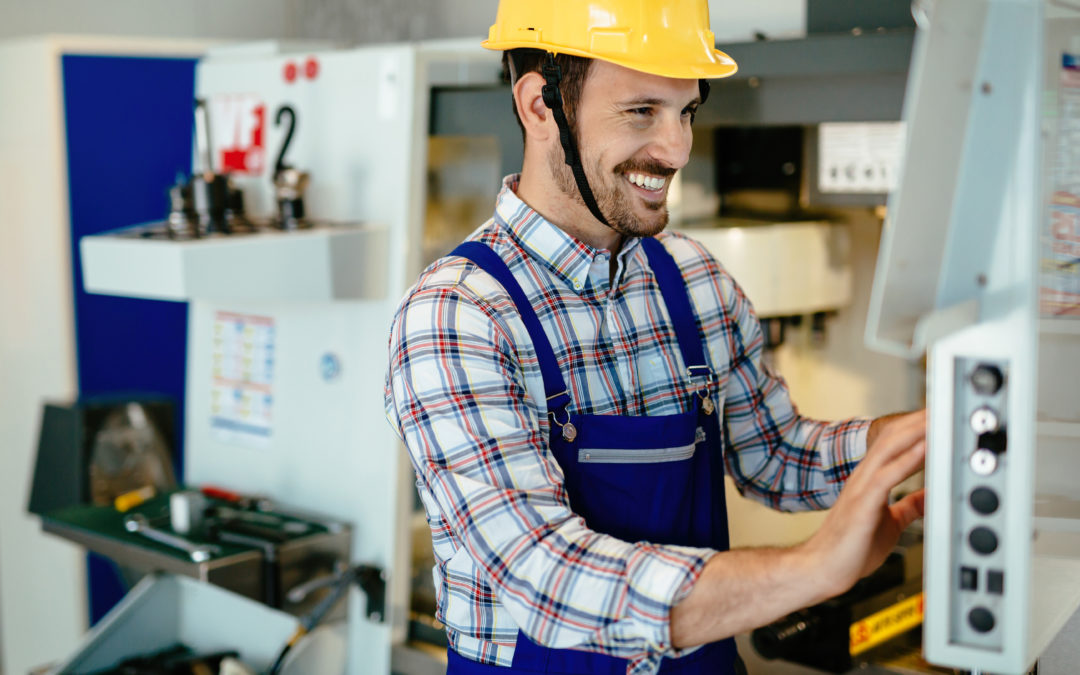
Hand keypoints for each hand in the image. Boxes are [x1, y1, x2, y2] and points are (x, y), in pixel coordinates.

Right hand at [801, 410, 926, 597]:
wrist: (823, 569)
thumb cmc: (850, 549)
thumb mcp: (890, 522)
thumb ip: (908, 506)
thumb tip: (927, 497)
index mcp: (870, 480)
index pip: (894, 442)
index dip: (916, 426)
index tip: (939, 413)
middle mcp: (864, 477)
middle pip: (892, 436)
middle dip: (918, 419)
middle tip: (943, 402)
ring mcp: (861, 487)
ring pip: (889, 448)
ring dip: (915, 431)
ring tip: (937, 416)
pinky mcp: (862, 503)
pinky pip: (888, 475)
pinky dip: (909, 460)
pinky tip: (925, 449)